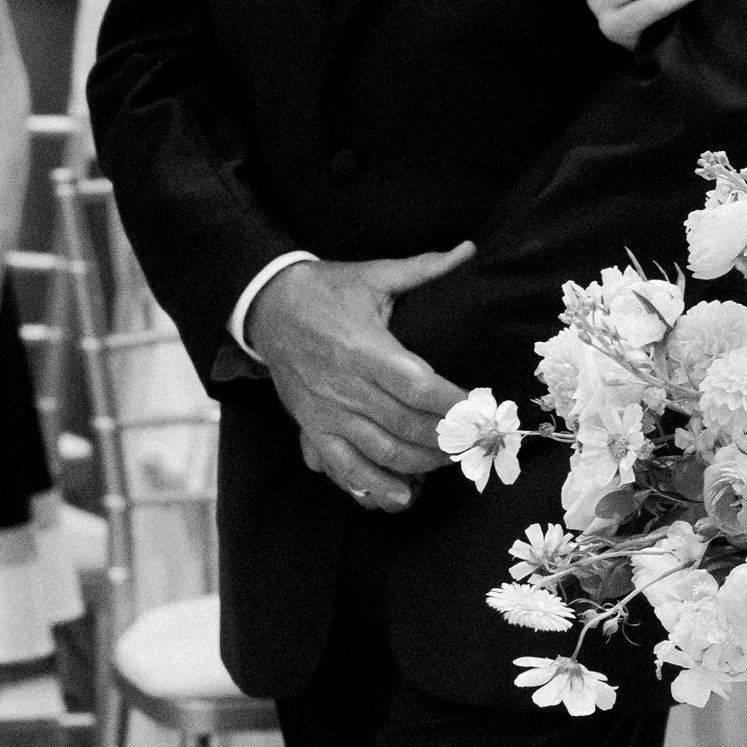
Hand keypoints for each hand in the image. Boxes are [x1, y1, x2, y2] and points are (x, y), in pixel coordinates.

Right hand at [244, 245, 475, 509]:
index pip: (417, 385)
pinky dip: (374, 489)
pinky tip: (403, 496)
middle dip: (448, 440)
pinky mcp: (313, 429)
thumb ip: (424, 268)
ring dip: (422, 465)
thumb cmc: (326, 291)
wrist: (267, 309)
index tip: (480, 409)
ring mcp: (328, 414)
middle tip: (478, 441)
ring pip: (382, 454)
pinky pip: (344, 470)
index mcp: (364, 348)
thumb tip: (468, 249)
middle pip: (406, 426)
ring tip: (452, 460)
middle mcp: (346, 387)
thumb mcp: (373, 275)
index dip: (451, 404)